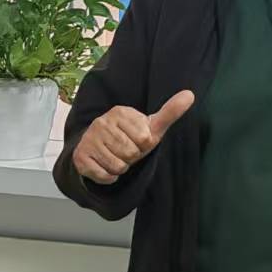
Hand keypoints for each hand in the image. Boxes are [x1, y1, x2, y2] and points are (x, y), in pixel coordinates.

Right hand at [74, 91, 194, 184]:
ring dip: (121, 167)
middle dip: (132, 157)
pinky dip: (109, 177)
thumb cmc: (130, 136)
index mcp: (120, 112)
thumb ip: (170, 112)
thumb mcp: (151, 125)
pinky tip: (106, 166)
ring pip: (118, 166)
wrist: (98, 148)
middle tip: (126, 151)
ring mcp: (89, 139)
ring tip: (116, 157)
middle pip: (131, 153)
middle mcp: (102, 122)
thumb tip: (190, 94)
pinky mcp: (80, 157)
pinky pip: (105, 175)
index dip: (144, 145)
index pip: (145, 139)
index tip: (137, 140)